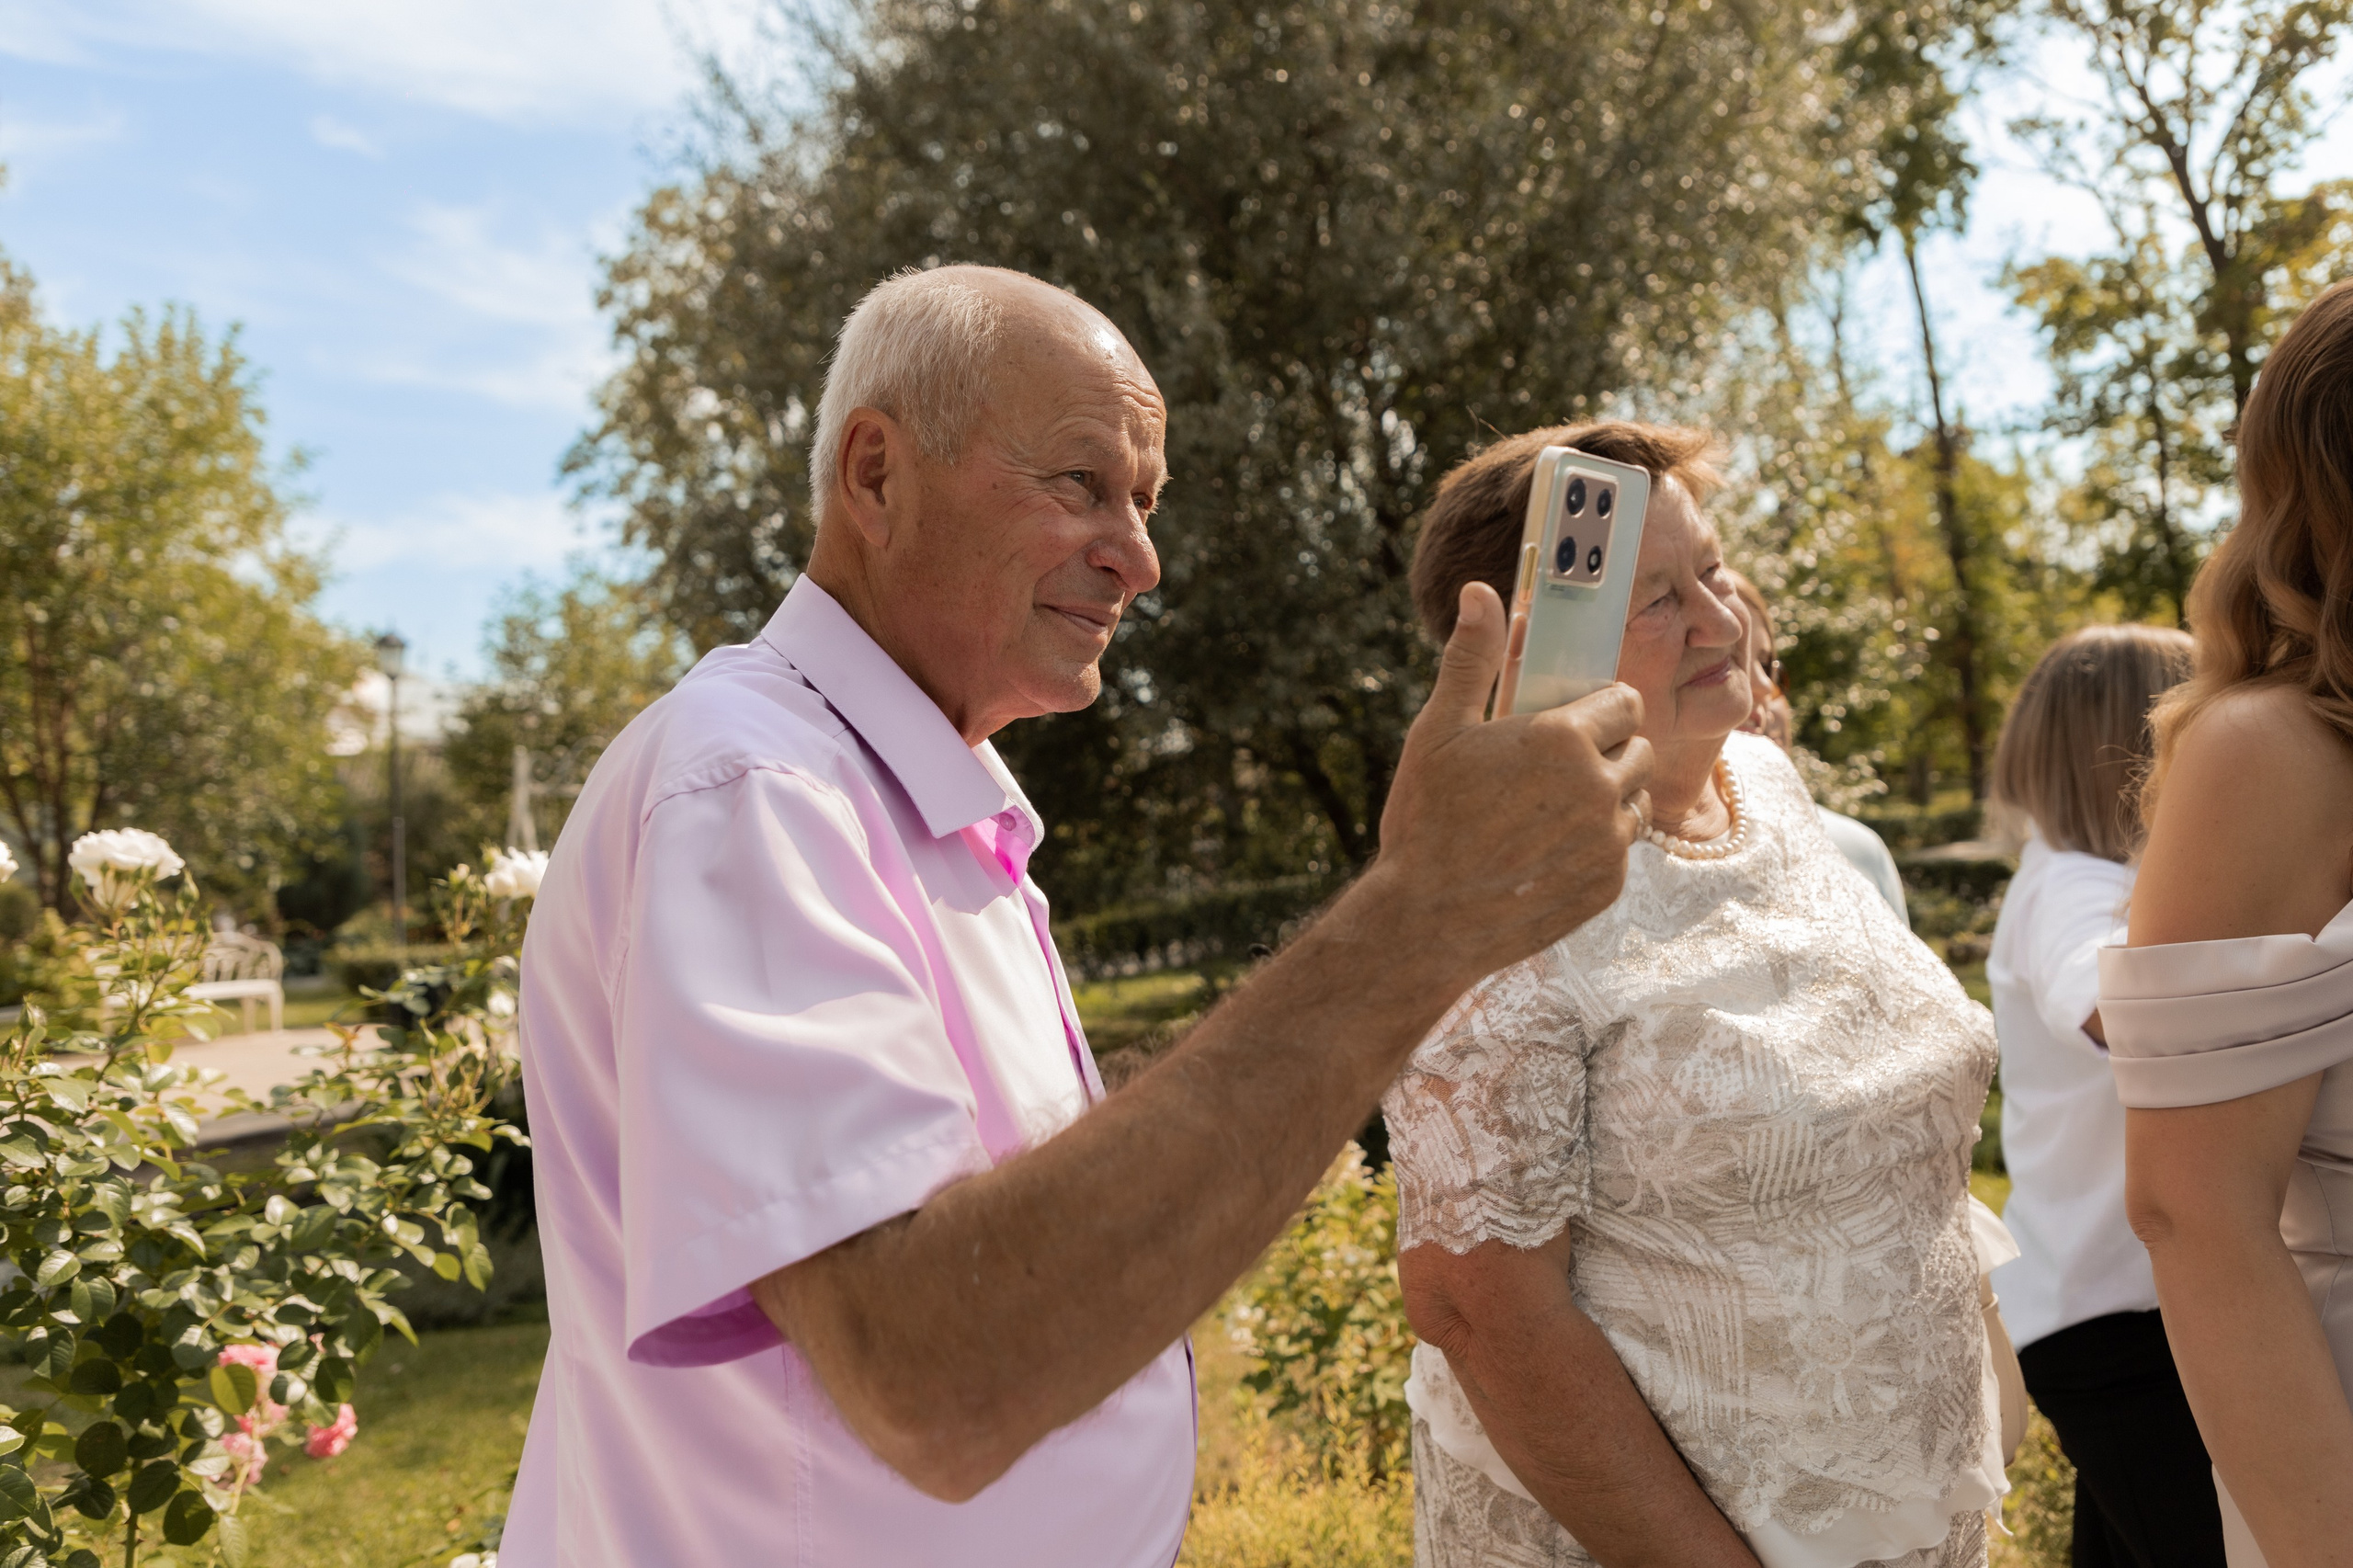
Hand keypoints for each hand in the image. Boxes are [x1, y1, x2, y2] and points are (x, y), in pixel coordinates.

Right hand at [1374, 582, 1651, 988]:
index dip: (1599, 707)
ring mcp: (1609, 839)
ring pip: (1635, 798)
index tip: (1573, 719)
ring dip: (1607, 796)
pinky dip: (1595, 844)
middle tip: (1554, 767)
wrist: (1426, 920)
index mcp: (1563, 737)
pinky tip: (1546, 850)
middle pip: (1637, 747)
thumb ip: (1471, 659)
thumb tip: (1479, 592)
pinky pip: (1621, 848)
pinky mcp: (1609, 884)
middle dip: (1607, 749)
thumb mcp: (1439, 731)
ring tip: (1549, 809)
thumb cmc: (1425, 819)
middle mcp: (1599, 786)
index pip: (1624, 701)